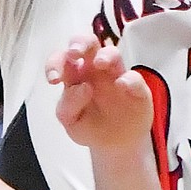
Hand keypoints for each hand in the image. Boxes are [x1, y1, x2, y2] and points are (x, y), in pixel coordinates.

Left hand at [46, 37, 151, 151]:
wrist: (116, 147)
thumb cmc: (90, 127)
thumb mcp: (72, 123)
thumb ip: (68, 107)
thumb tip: (81, 87)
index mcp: (75, 76)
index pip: (62, 59)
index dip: (55, 63)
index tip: (54, 79)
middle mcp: (95, 70)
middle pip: (87, 43)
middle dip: (80, 42)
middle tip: (75, 52)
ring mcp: (117, 76)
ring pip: (112, 52)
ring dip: (105, 55)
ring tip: (100, 64)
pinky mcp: (136, 88)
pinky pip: (134, 77)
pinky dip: (129, 79)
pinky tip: (123, 85)